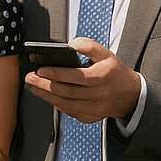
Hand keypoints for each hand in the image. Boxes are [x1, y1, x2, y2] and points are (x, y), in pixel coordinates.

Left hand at [26, 38, 141, 123]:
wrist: (130, 96)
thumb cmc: (115, 72)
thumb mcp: (106, 54)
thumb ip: (88, 46)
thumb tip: (71, 44)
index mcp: (102, 77)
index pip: (76, 77)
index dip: (56, 73)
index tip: (40, 69)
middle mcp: (99, 95)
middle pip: (67, 92)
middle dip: (45, 85)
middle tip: (29, 77)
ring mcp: (95, 108)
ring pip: (66, 104)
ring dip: (46, 96)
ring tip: (33, 86)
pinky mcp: (91, 117)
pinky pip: (70, 112)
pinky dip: (56, 104)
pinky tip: (47, 96)